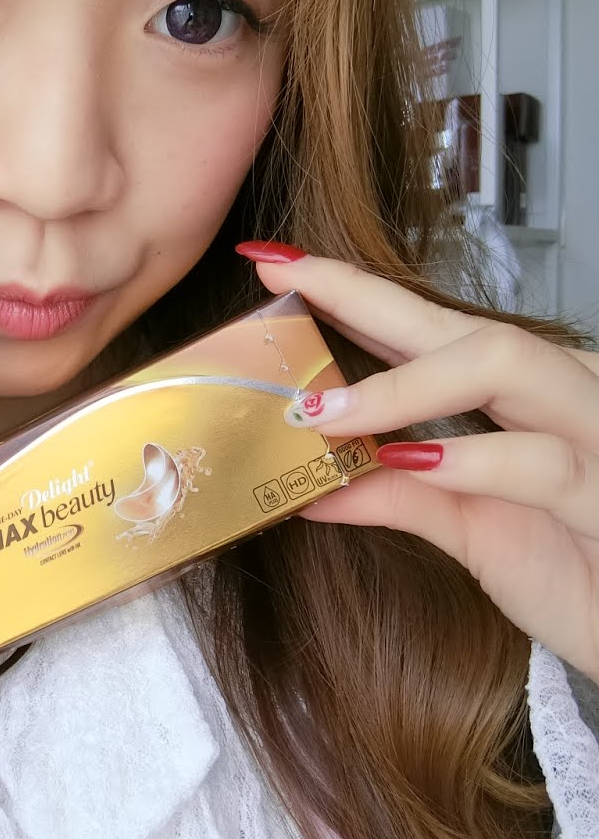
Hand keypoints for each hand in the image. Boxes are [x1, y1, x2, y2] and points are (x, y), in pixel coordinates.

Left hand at [236, 243, 598, 683]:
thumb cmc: (578, 574)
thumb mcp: (470, 531)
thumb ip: (396, 498)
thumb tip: (307, 490)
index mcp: (527, 396)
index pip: (430, 326)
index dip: (352, 290)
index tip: (273, 264)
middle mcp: (567, 393)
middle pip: (463, 324)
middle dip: (365, 299)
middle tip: (284, 288)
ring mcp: (596, 434)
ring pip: (506, 363)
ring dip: (404, 384)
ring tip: (323, 411)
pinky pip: (542, 461)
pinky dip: (471, 460)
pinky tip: (411, 459)